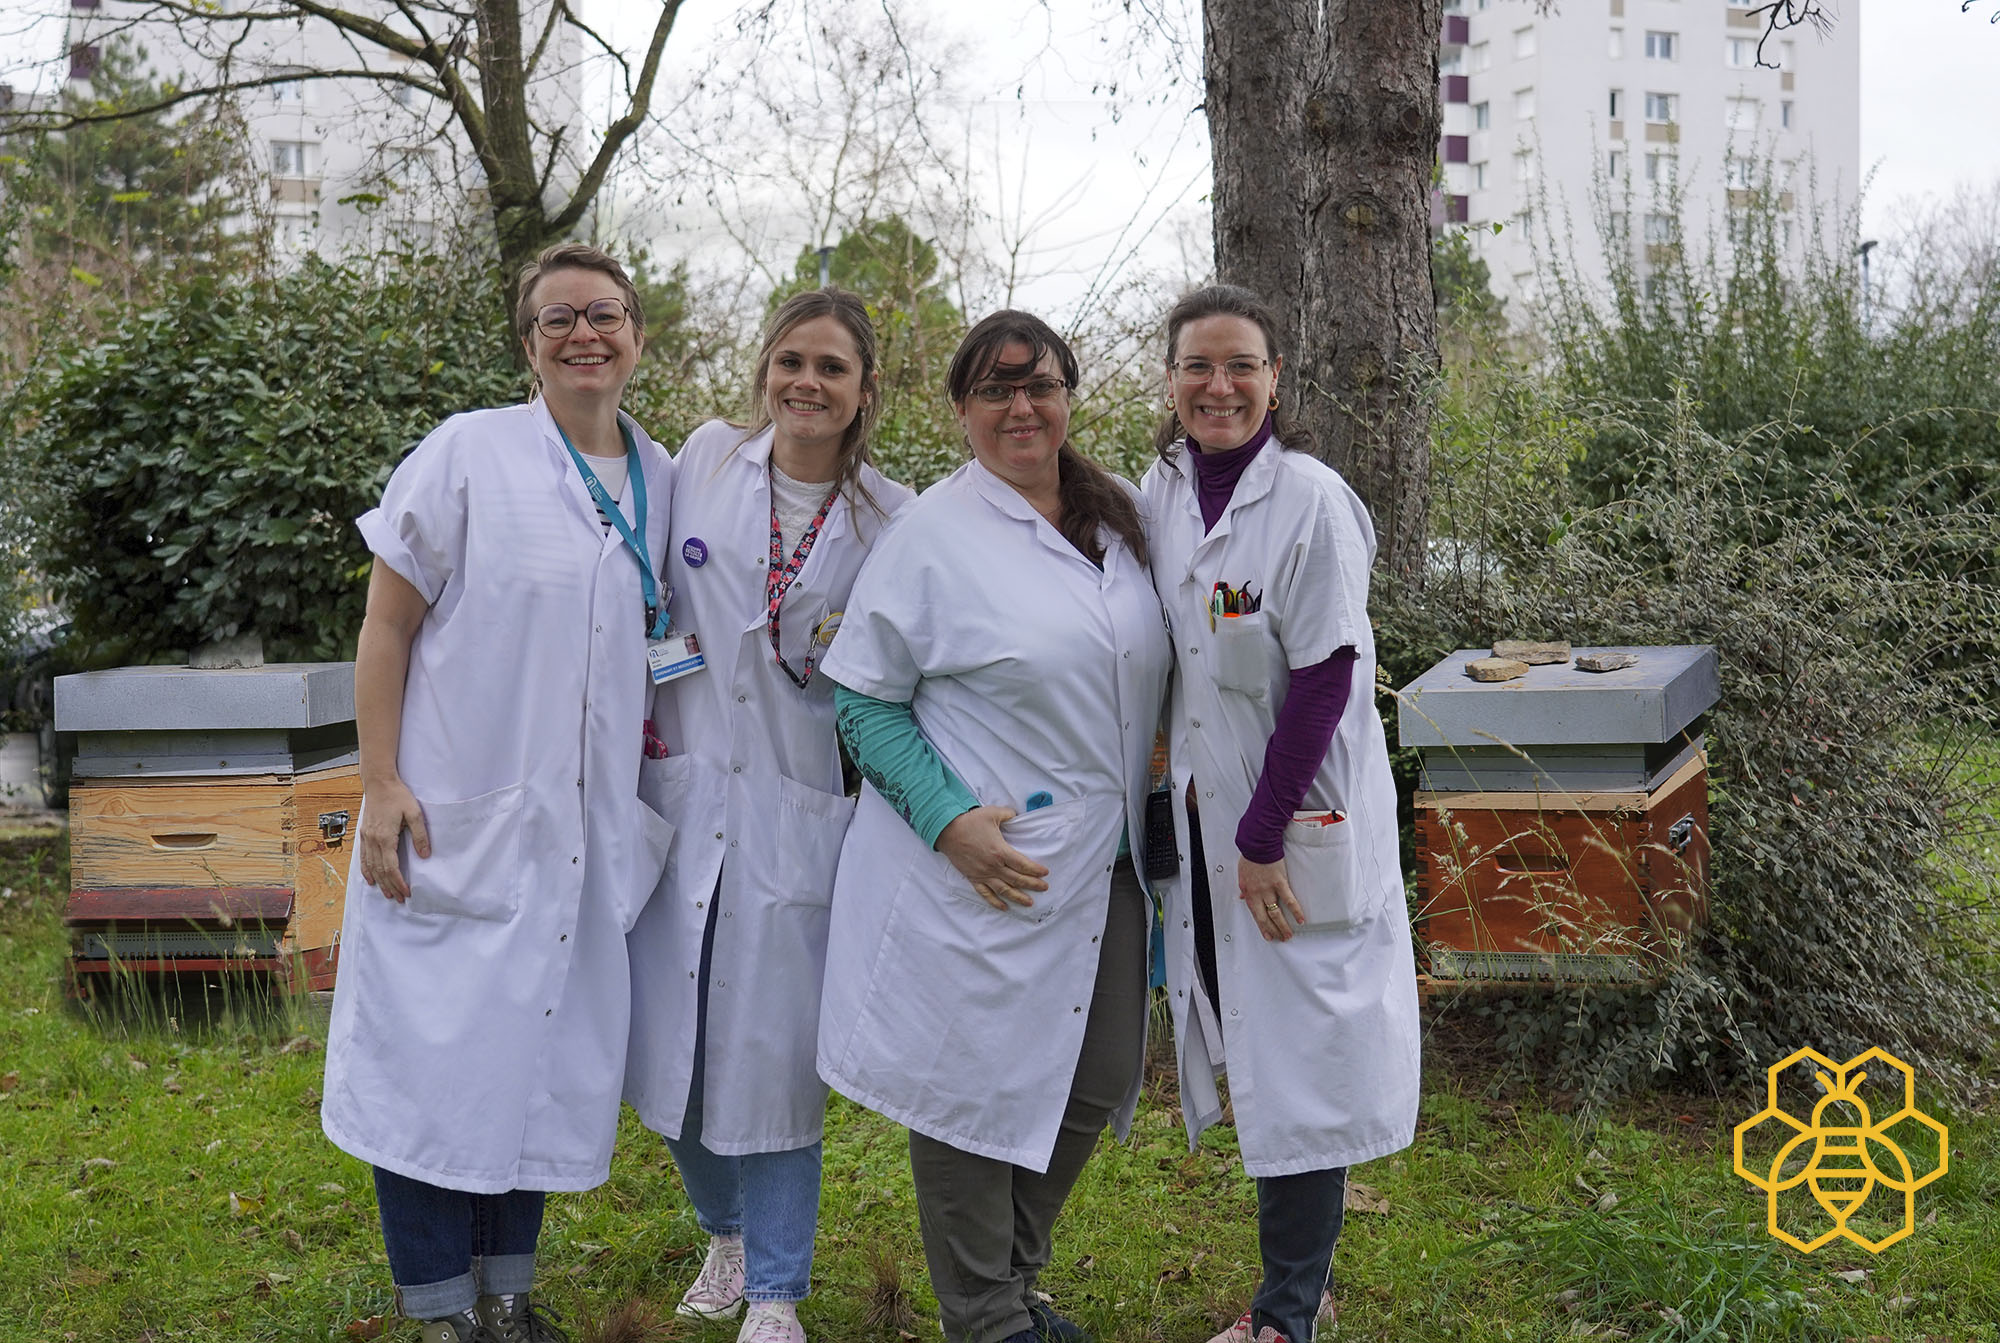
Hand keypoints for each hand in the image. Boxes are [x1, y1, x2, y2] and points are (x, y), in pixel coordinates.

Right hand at [357, 778, 428, 902]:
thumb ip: (420, 835)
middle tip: (399, 899)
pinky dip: (366, 870)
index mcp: (385, 837)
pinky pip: (363, 857)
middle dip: (390, 886)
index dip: (399, 881)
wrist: (379, 782)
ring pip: (370, 866)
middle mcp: (373, 840)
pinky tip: (370, 878)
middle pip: (380, 870)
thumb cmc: (398, 796)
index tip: (406, 892)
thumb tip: (424, 855)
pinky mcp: (364, 834)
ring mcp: (366, 837)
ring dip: (379, 881)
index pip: (391, 866)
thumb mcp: (414, 813)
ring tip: (387, 893)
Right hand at [936, 806, 1049, 909]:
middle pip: (1017, 879)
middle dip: (1033, 884)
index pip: (1023, 865)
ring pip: (1004, 890)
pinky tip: (1004, 907)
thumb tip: (1016, 815)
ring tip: (1030, 902)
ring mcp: (983, 874)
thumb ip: (1008, 814)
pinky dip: (995, 902)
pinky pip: (985, 893)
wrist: (947, 830)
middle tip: (1044, 887)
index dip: (1035, 870)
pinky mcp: (973, 878)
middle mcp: (993, 866)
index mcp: (1000, 851)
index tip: (1045, 873)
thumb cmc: (970, 821)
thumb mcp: (992, 813)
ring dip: (1018, 897)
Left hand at [1238, 854, 1303, 941]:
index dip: (1262, 927)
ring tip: (1288, 935)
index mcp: (1248, 892)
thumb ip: (1244, 888)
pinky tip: (1300, 919)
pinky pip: (1289, 900)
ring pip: (1276, 913)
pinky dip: (1296, 911)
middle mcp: (1257, 894)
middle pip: (1265, 917)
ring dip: (1283, 926)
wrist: (1258, 844)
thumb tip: (1243, 897)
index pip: (1255, 915)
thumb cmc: (1250, 857)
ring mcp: (1269, 889)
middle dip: (1273, 930)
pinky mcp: (1280, 883)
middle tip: (1280, 938)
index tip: (1267, 936)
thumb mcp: (1242, 874)